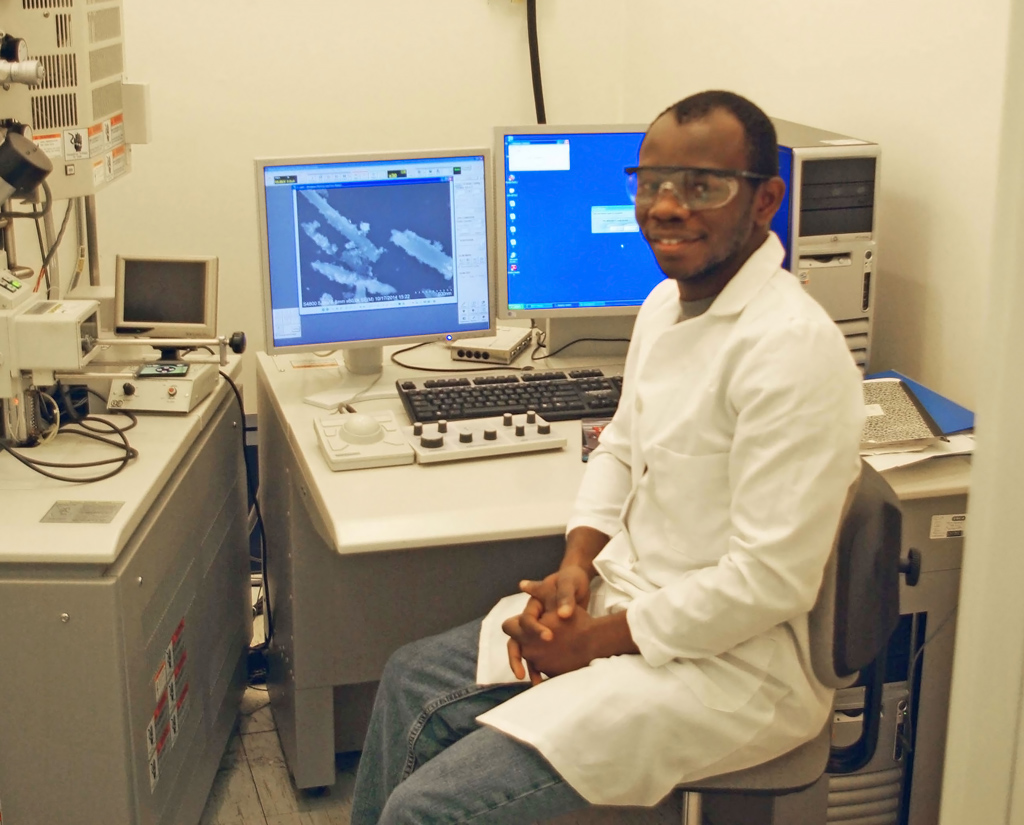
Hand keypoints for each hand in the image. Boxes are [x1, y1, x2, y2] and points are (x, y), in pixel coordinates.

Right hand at [502, 566, 591, 683]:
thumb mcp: (568, 584)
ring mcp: (537, 633)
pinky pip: (538, 658)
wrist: (581, 587)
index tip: (549, 637)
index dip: (534, 629)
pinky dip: (540, 669)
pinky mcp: (547, 642)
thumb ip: (564, 596)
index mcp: (532, 607)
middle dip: (516, 657)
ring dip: (528, 667)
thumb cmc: (571, 582)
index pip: (524, 620)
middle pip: (515, 640)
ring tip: (535, 683)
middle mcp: (531, 621)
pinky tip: (547, 681)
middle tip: (521, 674)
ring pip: (525, 653)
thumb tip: (563, 613)